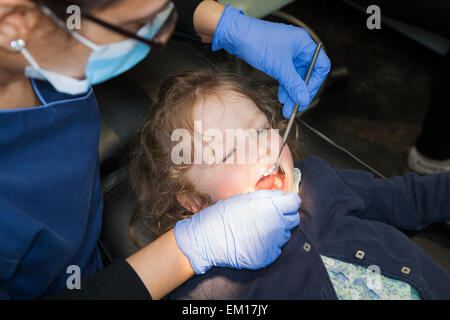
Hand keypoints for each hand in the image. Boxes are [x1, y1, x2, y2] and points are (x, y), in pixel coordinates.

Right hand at [174, 190, 300, 273]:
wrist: (210, 238)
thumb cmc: (225, 214)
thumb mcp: (246, 197)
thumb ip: (268, 196)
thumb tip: (282, 197)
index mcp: (272, 208)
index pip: (295, 202)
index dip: (289, 201)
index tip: (283, 203)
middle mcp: (277, 225)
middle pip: (293, 219)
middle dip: (285, 215)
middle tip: (270, 215)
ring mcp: (274, 242)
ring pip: (285, 234)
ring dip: (277, 230)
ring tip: (258, 229)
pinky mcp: (268, 256)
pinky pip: (276, 248)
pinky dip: (269, 244)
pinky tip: (255, 240)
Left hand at [212, 5, 330, 117]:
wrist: (237, 36)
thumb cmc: (258, 42)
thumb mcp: (279, 67)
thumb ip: (293, 85)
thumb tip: (303, 99)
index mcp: (304, 44)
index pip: (320, 67)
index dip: (314, 84)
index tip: (306, 97)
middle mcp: (299, 47)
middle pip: (307, 74)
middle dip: (301, 91)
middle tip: (295, 106)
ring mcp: (288, 52)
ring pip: (296, 76)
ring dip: (292, 91)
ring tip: (287, 106)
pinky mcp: (278, 57)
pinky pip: (286, 74)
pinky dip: (285, 85)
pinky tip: (282, 96)